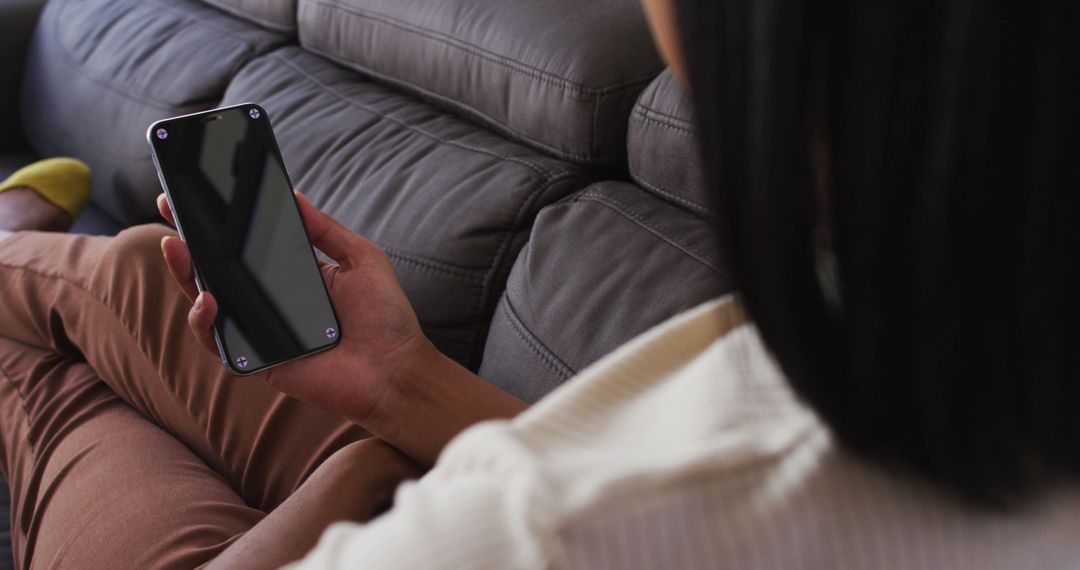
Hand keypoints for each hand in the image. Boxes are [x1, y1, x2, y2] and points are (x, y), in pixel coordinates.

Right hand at [157, 192, 432, 426]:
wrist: (396, 371)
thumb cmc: (386, 318)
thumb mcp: (361, 259)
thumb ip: (326, 229)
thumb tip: (294, 195)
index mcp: (293, 275)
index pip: (247, 245)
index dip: (221, 222)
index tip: (198, 191)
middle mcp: (271, 301)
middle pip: (218, 268)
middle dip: (189, 238)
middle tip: (170, 207)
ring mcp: (259, 331)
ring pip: (207, 301)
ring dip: (185, 274)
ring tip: (176, 246)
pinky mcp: (255, 360)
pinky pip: (217, 341)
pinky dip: (203, 321)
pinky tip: (207, 299)